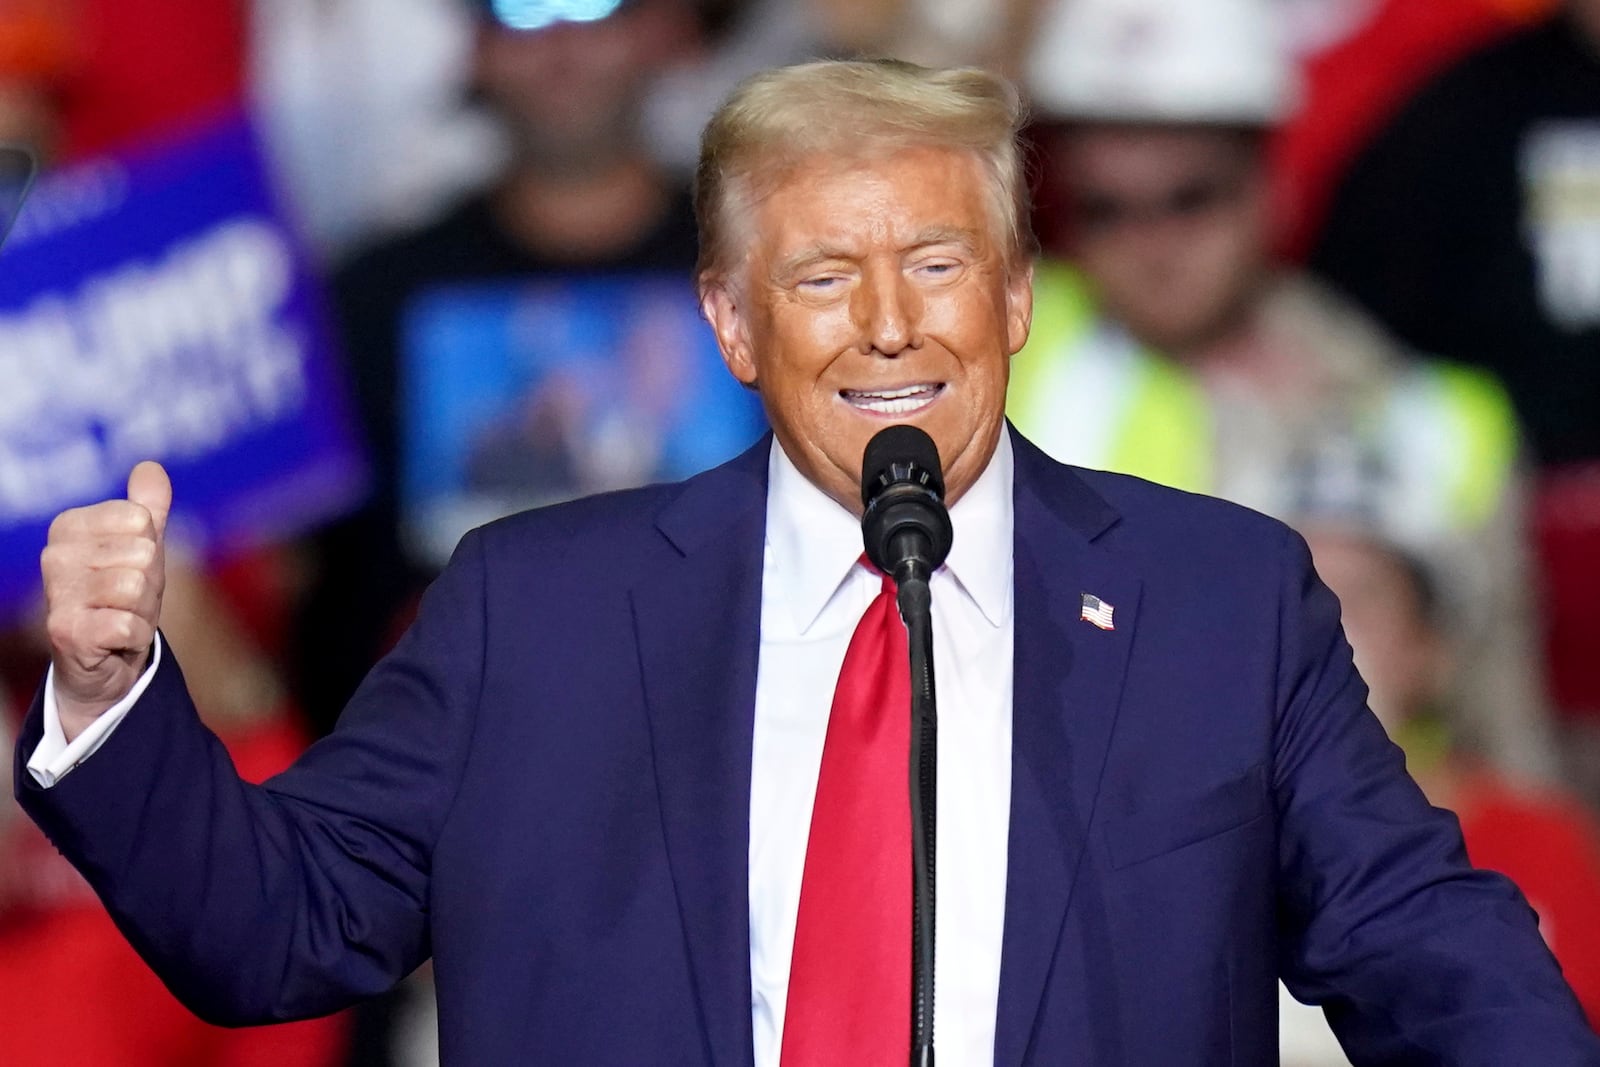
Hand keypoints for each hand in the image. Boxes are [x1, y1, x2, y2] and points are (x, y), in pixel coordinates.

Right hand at [41, 462, 169, 740]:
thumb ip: (148, 506)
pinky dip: (135, 637)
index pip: (141, 520)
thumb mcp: (142, 546)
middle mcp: (54, 556)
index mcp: (69, 526)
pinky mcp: (66, 632)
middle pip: (143, 554)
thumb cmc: (122, 596)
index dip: (150, 549)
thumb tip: (150, 467)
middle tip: (129, 600)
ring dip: (143, 611)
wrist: (102, 660)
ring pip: (138, 588)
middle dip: (150, 583)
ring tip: (121, 617)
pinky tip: (115, 641)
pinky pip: (131, 625)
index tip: (131, 568)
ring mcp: (57, 594)